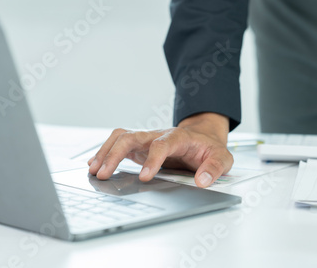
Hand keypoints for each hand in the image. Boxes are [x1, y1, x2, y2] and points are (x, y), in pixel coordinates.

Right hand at [87, 112, 231, 187]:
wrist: (203, 136)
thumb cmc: (210, 148)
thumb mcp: (223, 158)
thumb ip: (215, 167)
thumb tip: (202, 180)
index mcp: (179, 137)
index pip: (162, 144)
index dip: (152, 159)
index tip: (144, 177)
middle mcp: (158, 135)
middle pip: (132, 136)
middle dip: (115, 153)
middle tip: (103, 173)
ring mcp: (147, 139)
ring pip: (121, 137)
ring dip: (105, 152)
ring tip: (93, 170)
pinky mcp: (140, 146)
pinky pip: (119, 144)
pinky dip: (105, 152)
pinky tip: (95, 164)